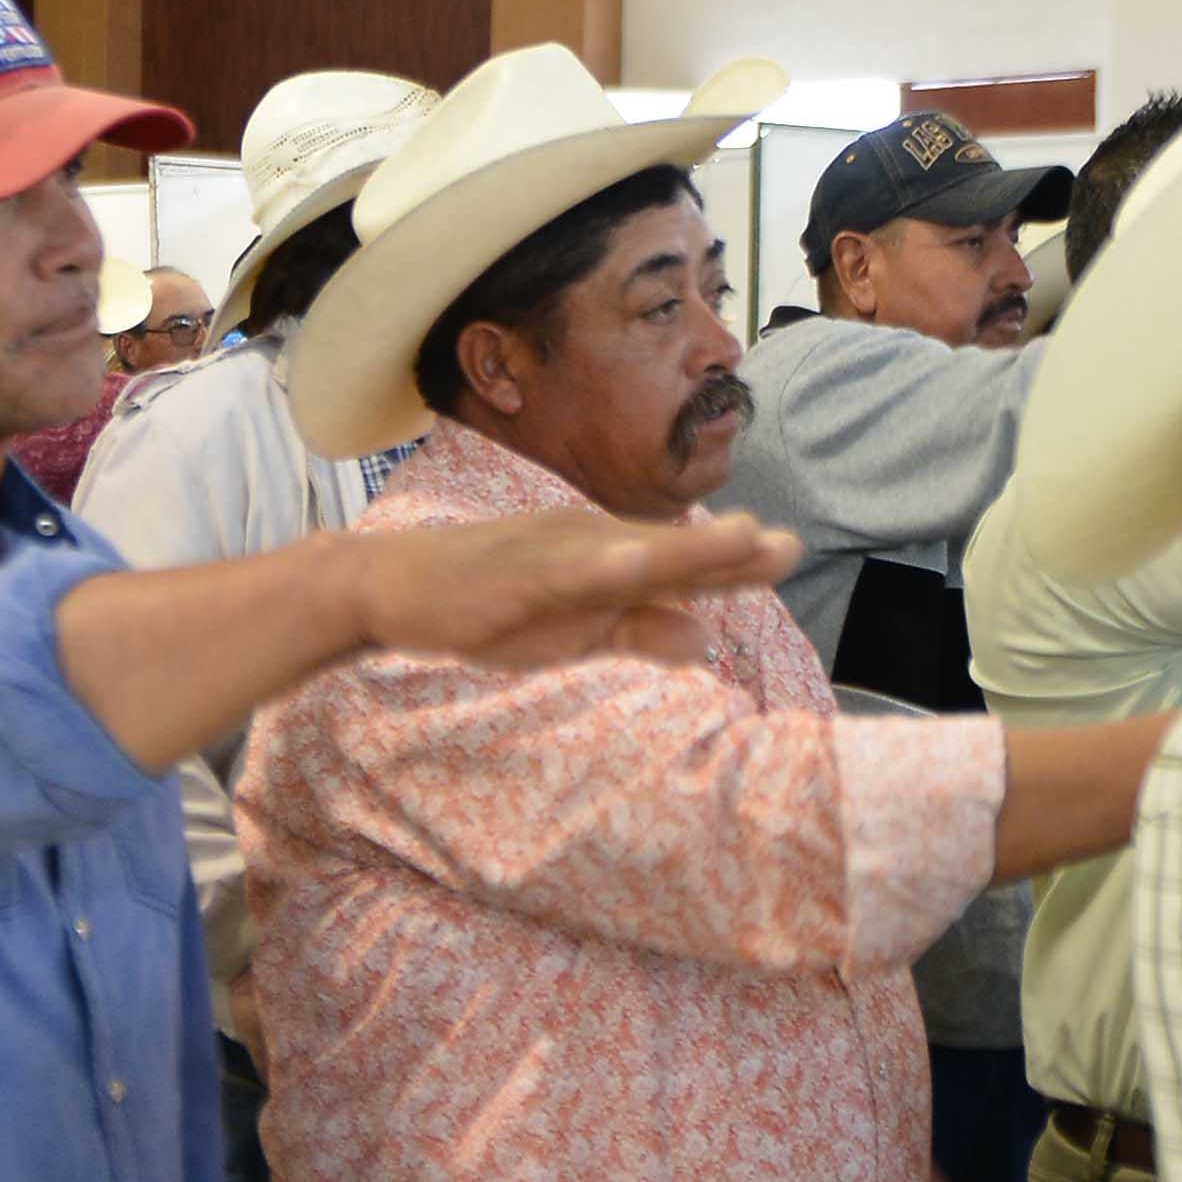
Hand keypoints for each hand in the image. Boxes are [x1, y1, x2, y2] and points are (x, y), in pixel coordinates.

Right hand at [343, 507, 803, 674]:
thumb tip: (703, 641)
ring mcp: (550, 553)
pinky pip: (563, 571)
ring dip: (684, 547)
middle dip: (727, 551)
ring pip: (628, 552)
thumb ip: (635, 632)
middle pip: (668, 550)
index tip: (788, 555)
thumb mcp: (571, 632)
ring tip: (740, 540)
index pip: (678, 563)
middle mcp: (586, 543)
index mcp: (603, 560)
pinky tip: (634, 564)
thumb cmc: (484, 606)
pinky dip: (600, 565)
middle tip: (788, 545)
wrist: (394, 586)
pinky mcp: (513, 572)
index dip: (732, 563)